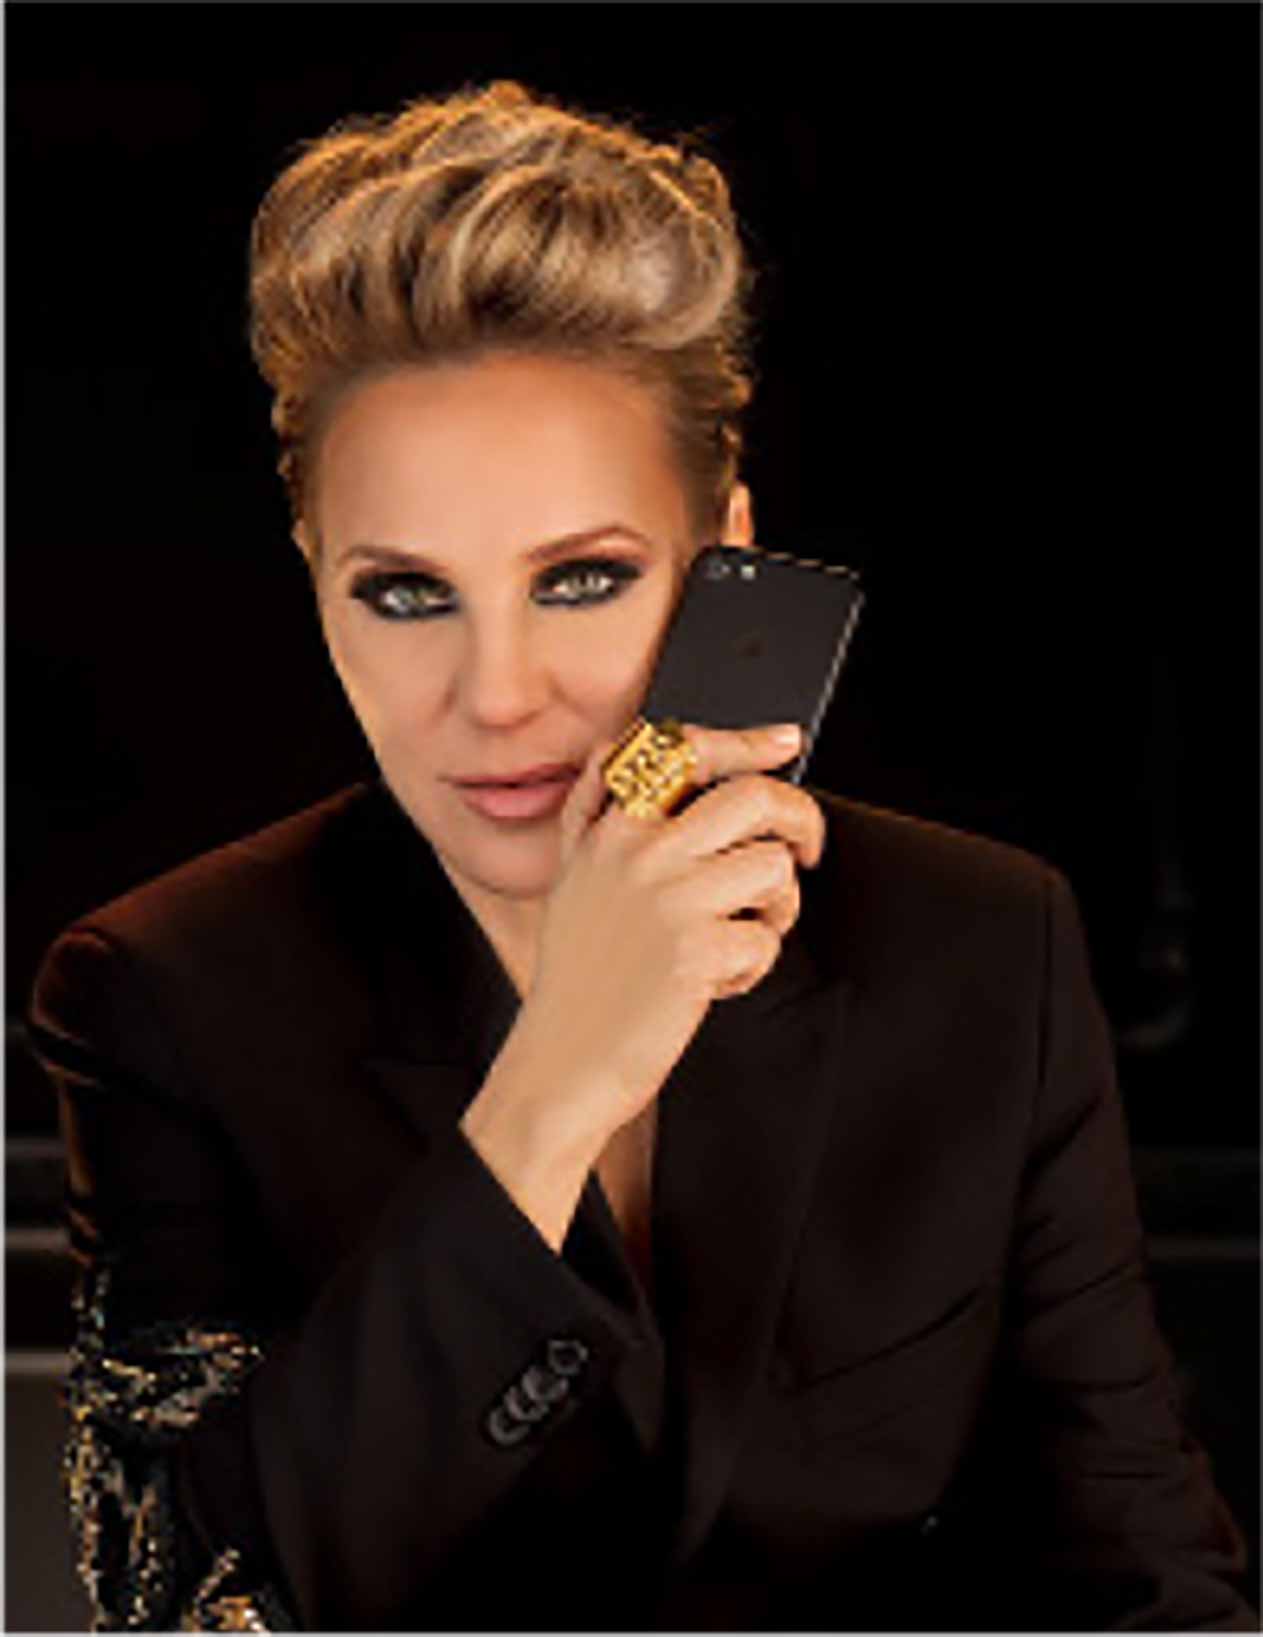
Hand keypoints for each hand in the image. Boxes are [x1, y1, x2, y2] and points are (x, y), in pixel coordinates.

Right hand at [507, 720, 825, 1150]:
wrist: (561, 1062)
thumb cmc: (579, 977)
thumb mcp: (577, 878)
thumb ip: (608, 816)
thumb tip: (672, 759)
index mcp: (608, 828)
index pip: (684, 750)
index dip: (746, 741)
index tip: (785, 742)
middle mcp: (636, 851)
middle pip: (752, 797)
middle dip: (799, 821)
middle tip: (804, 851)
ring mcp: (667, 897)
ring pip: (773, 867)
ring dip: (777, 908)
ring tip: (742, 935)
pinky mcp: (696, 949)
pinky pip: (767, 938)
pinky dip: (752, 967)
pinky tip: (714, 982)